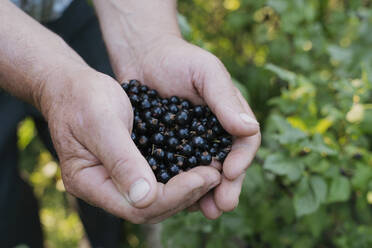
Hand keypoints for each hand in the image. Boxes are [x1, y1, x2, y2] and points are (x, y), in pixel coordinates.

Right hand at [38, 67, 220, 222]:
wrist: (74, 85)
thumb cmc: (83, 97)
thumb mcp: (101, 122)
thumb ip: (121, 159)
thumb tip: (145, 198)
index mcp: (88, 181)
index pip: (137, 205)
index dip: (174, 195)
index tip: (204, 176)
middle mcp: (103, 188)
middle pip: (150, 207)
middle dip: (186, 194)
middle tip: (215, 175)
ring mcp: (116, 180)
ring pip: (157, 198)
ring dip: (187, 188)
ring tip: (213, 172)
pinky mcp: (129, 168)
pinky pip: (157, 181)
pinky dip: (180, 176)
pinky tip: (199, 165)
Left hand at [112, 35, 260, 218]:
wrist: (144, 58)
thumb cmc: (178, 59)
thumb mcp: (206, 72)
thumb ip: (225, 99)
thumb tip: (250, 129)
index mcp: (230, 116)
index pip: (245, 142)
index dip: (242, 160)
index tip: (230, 172)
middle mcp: (214, 133)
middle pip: (227, 164)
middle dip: (227, 187)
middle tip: (223, 205)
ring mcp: (192, 144)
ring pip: (204, 174)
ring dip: (206, 194)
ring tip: (205, 211)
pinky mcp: (170, 150)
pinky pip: (179, 172)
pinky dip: (182, 187)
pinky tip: (180, 201)